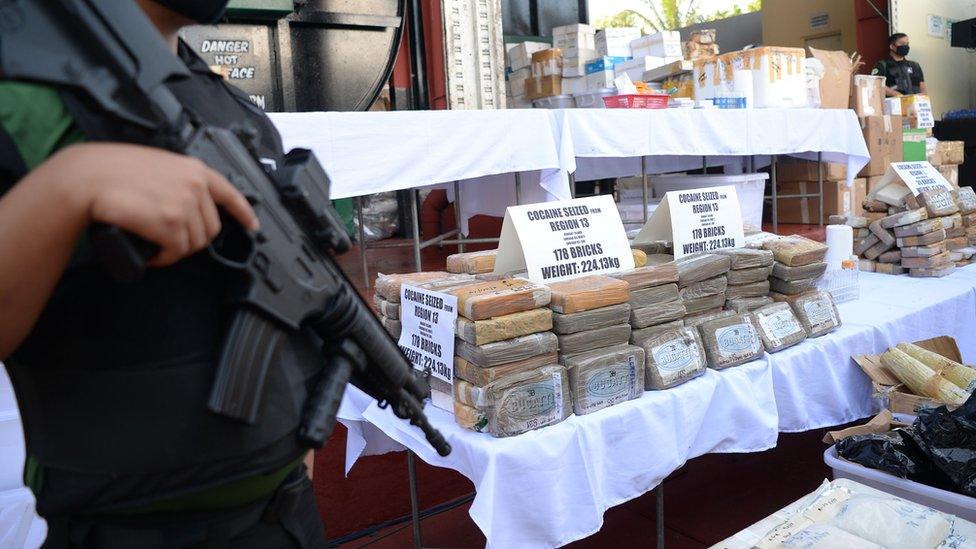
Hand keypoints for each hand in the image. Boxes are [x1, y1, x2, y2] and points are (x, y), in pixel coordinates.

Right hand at [43, 143, 258, 266]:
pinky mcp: (171, 223)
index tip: (252, 225)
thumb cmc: (112, 172)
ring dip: (175, 250)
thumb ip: (180, 181)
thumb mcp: (158, 166)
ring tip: (155, 243)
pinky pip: (176, 252)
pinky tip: (151, 252)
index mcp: (194, 169)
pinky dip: (163, 258)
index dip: (244, 213)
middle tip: (169, 239)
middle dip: (192, 240)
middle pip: (211, 228)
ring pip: (194, 243)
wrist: (86, 178)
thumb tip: (191, 206)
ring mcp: (184, 204)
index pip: (230, 193)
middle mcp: (194, 185)